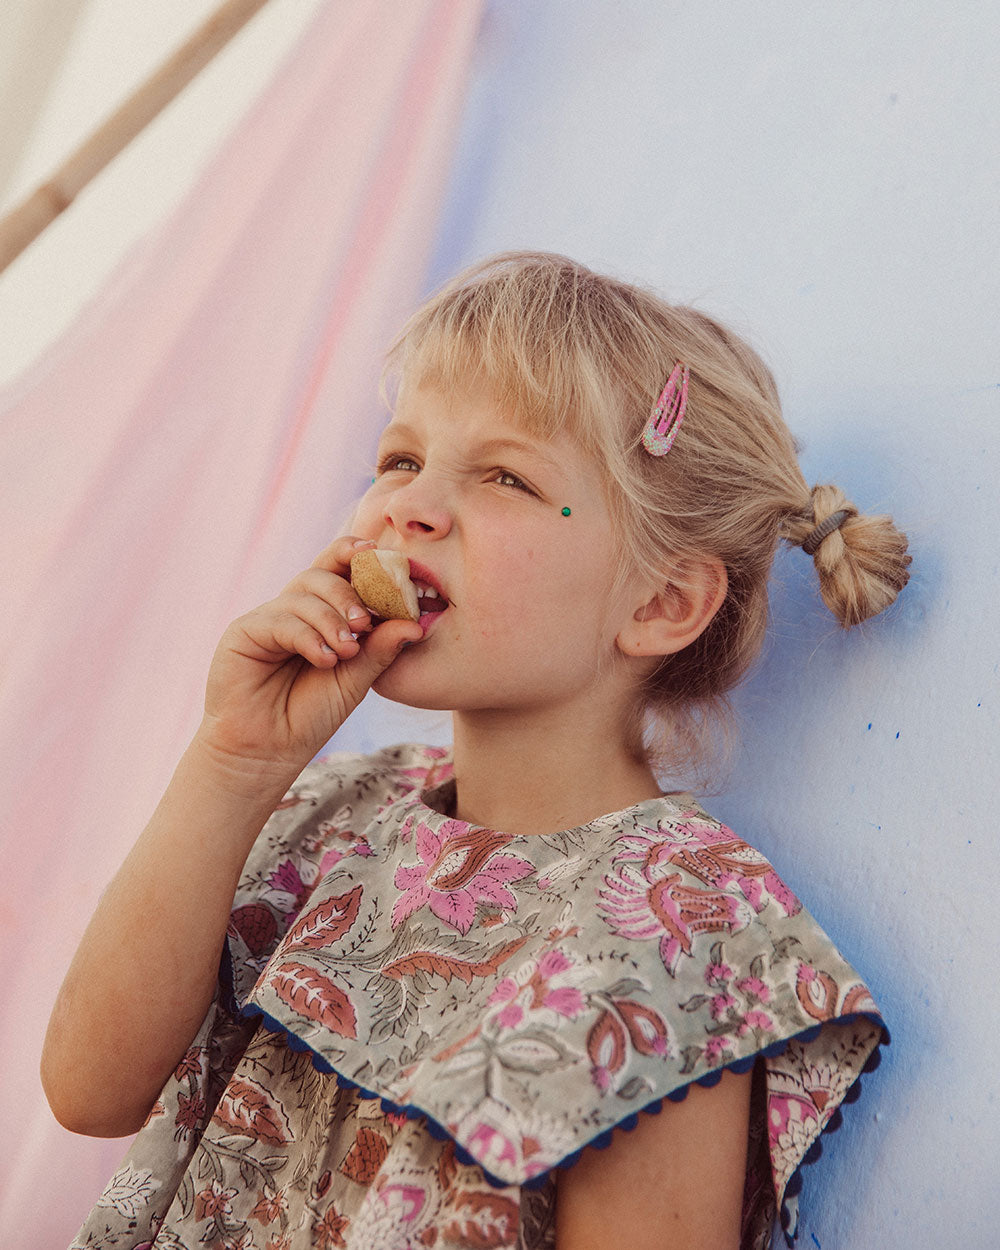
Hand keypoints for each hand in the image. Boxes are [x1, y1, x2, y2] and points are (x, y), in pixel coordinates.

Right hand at [199, 537, 422, 776]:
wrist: (269, 750)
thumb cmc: (310, 715)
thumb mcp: (355, 680)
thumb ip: (380, 650)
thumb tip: (415, 625)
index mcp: (320, 614)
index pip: (338, 571)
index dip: (356, 556)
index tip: (380, 553)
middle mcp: (293, 610)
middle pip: (320, 573)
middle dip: (348, 592)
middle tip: (364, 623)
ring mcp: (267, 619)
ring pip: (302, 594)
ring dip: (330, 619)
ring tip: (346, 651)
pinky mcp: (243, 632)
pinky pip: (280, 620)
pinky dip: (308, 637)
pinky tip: (324, 660)